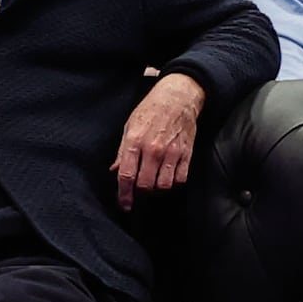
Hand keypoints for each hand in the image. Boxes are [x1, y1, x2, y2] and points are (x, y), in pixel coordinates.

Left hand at [115, 72, 205, 204]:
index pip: (126, 175)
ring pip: (164, 185)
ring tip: (154, 181)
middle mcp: (153, 149)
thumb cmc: (151, 109)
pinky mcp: (186, 153)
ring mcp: (172, 152)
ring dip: (157, 188)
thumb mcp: (129, 125)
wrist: (178, 97)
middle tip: (139, 189)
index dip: (124, 194)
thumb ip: (122, 150)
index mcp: (135, 141)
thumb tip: (115, 170)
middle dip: (140, 192)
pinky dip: (174, 182)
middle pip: (145, 185)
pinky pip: (180, 178)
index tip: (124, 204)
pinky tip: (168, 175)